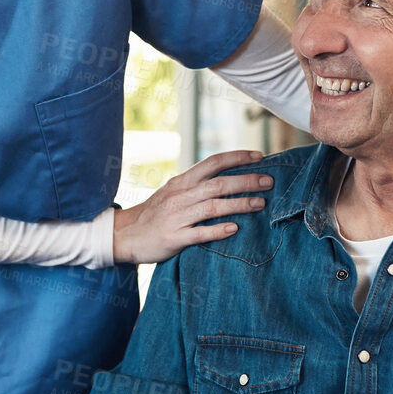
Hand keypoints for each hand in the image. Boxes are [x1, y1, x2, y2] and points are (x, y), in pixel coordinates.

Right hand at [111, 150, 272, 262]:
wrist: (123, 235)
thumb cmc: (154, 214)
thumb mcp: (172, 192)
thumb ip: (196, 186)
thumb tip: (226, 179)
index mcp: (182, 181)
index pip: (213, 162)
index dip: (237, 157)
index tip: (260, 156)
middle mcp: (181, 195)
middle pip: (219, 184)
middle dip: (246, 181)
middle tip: (269, 182)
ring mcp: (177, 216)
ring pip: (213, 206)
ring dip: (239, 204)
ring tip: (260, 204)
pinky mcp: (174, 237)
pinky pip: (199, 233)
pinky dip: (218, 230)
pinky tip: (235, 229)